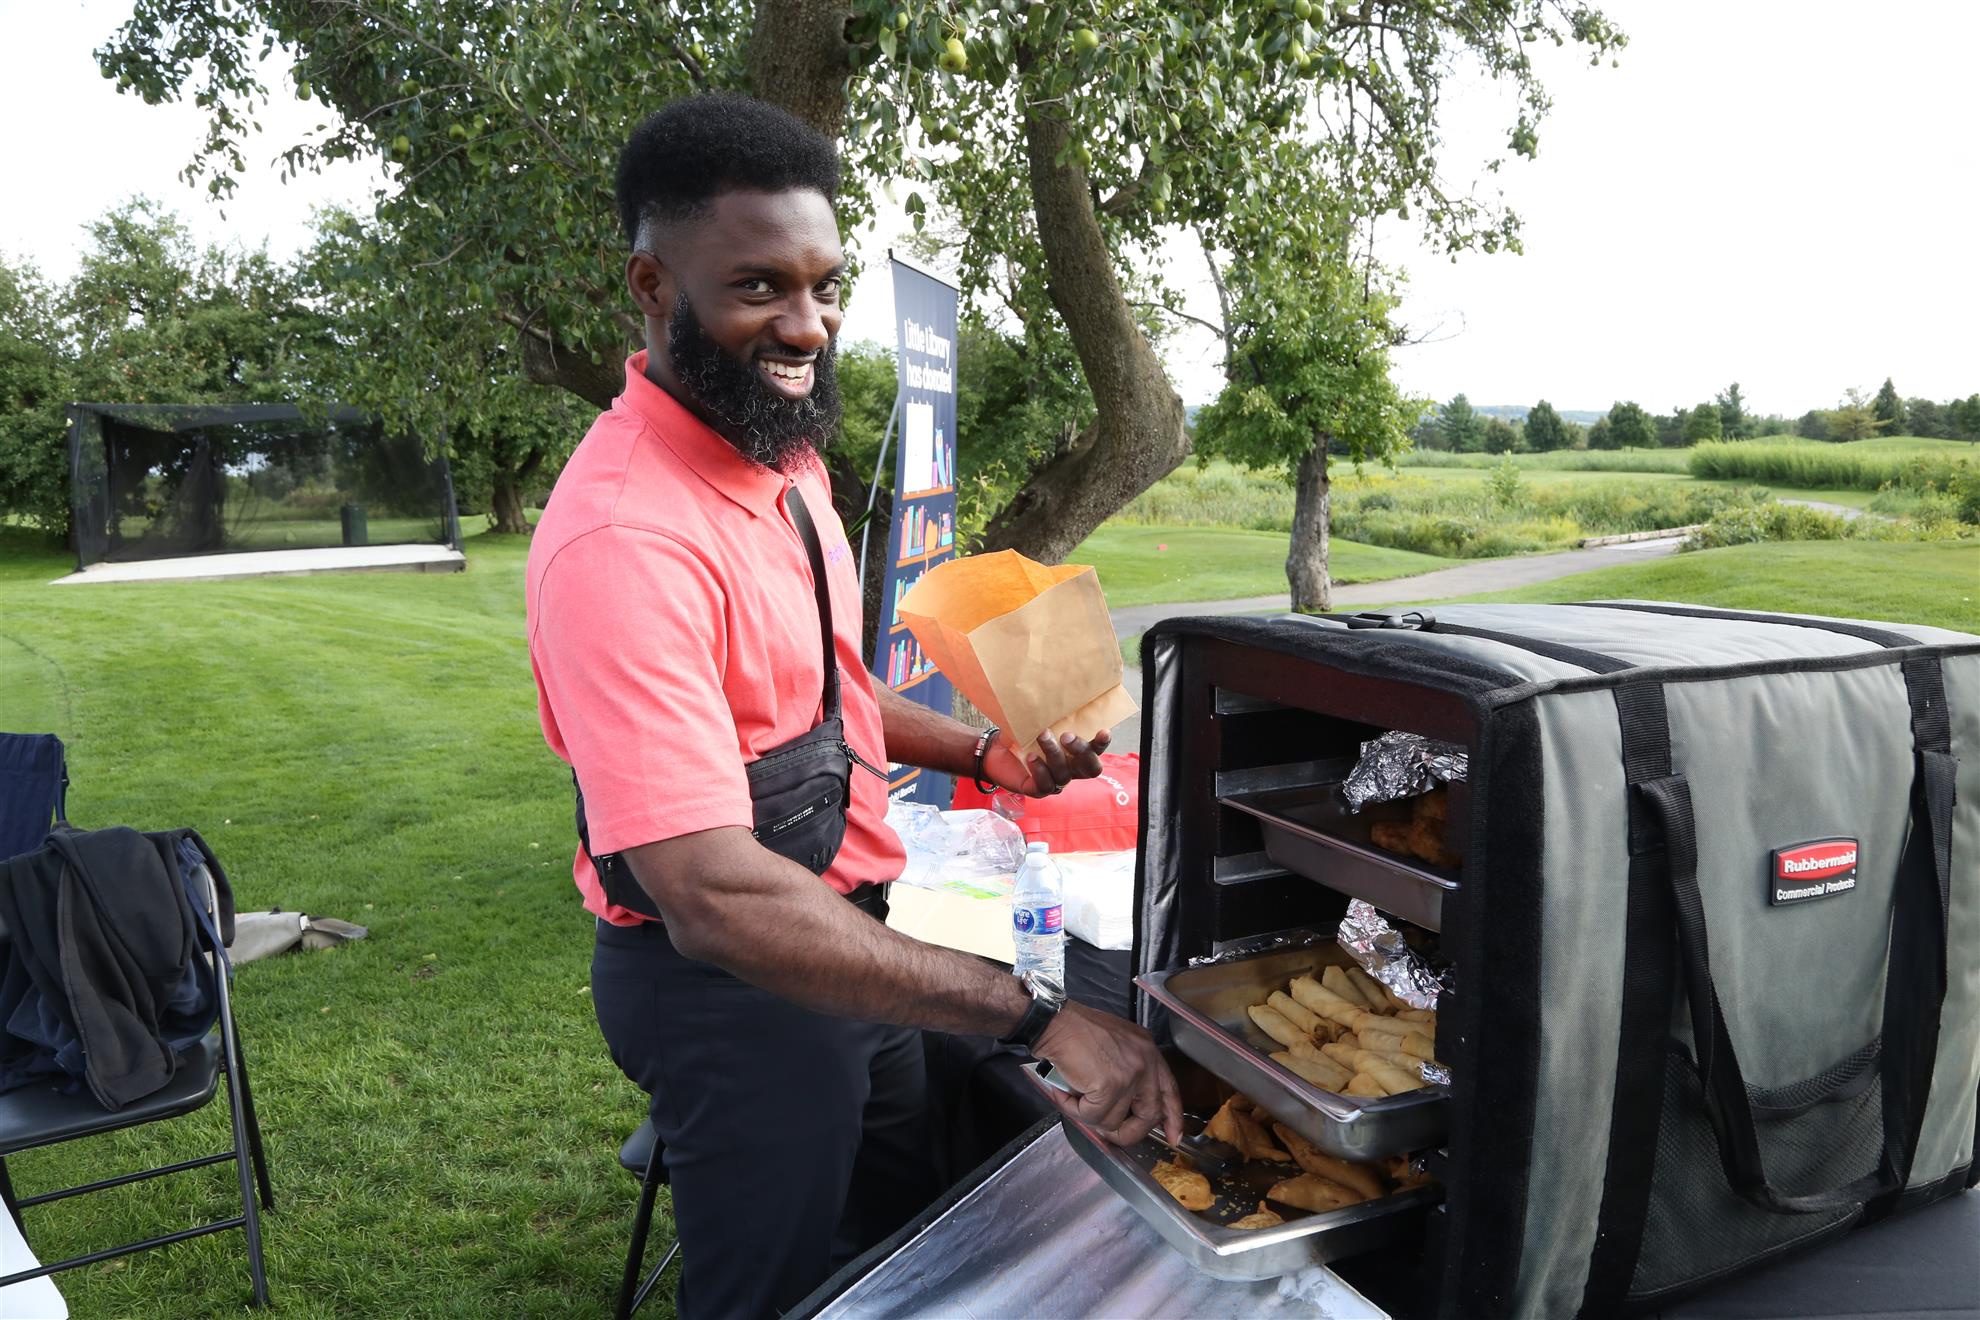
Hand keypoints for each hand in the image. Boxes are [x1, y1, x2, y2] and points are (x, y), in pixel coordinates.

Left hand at [981, 727, 1111, 797]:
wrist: (993, 751)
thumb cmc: (1020, 735)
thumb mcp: (1036, 722)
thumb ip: (1049, 715)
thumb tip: (1056, 692)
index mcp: (1074, 753)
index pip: (1095, 752)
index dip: (1101, 744)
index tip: (1103, 731)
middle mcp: (1070, 769)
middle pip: (1089, 768)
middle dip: (1081, 751)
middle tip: (1066, 735)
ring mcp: (1055, 782)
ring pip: (1064, 774)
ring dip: (1054, 754)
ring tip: (1042, 736)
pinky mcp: (1038, 790)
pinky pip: (1046, 785)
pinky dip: (1040, 770)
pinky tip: (1031, 757)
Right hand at [1032, 1001, 1182, 1146]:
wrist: (1056, 1022)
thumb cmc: (1078, 1030)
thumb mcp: (1117, 1043)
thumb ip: (1128, 1070)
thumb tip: (1127, 1107)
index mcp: (1148, 1051)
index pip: (1169, 1090)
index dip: (1172, 1117)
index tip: (1173, 1136)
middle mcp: (1145, 1062)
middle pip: (1149, 1114)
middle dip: (1130, 1131)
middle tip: (1111, 1133)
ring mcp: (1129, 1075)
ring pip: (1113, 1120)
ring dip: (1089, 1115)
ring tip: (1073, 1096)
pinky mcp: (1109, 1086)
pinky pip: (1092, 1116)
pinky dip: (1073, 1109)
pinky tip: (1064, 1093)